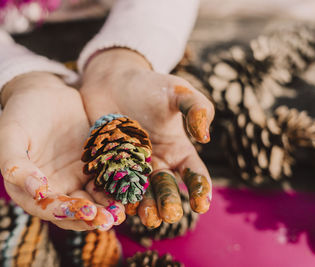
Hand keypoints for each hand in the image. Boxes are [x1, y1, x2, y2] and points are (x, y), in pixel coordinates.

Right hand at [0, 72, 124, 230]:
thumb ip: (16, 165)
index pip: (46, 208)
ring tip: (121, 213)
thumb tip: (36, 191)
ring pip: (91, 200)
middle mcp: (52, 188)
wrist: (43, 92)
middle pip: (72, 211)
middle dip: (91, 217)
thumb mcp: (10, 135)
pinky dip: (114, 189)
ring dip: (106, 209)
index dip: (65, 212)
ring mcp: (74, 177)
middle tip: (109, 219)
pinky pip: (104, 181)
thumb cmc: (21, 112)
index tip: (85, 211)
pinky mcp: (92, 166)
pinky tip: (127, 190)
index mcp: (27, 188)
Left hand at [80, 49, 213, 227]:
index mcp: (179, 150)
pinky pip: (114, 183)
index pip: (194, 174)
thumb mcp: (177, 92)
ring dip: (144, 205)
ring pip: (141, 191)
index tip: (202, 205)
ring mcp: (133, 167)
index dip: (200, 189)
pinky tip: (118, 203)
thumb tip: (205, 136)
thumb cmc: (150, 86)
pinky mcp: (109, 165)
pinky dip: (116, 194)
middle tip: (168, 215)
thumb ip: (196, 108)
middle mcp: (158, 163)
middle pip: (166, 188)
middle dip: (168, 202)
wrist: (113, 81)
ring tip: (145, 216)